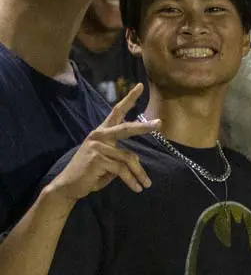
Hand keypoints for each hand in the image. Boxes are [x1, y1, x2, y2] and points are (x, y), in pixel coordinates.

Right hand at [46, 85, 159, 204]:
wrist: (69, 186)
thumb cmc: (89, 174)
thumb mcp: (106, 162)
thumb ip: (119, 156)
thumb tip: (136, 161)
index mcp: (101, 133)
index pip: (116, 112)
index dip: (129, 99)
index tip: (140, 86)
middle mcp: (99, 135)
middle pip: (126, 128)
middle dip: (143, 127)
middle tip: (159, 124)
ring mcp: (97, 146)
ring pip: (128, 158)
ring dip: (139, 174)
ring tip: (145, 185)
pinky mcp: (98, 159)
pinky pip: (122, 170)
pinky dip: (131, 180)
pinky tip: (136, 188)